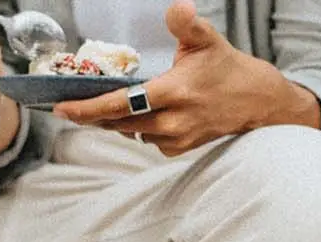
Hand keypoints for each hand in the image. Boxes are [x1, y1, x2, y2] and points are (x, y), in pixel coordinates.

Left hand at [50, 0, 320, 156]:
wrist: (259, 102)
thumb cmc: (228, 68)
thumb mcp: (208, 40)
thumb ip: (186, 23)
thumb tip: (177, 7)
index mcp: (173, 91)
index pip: (120, 104)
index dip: (87, 108)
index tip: (62, 108)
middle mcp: (173, 119)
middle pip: (118, 122)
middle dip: (93, 114)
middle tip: (72, 105)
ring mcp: (177, 137)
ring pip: (131, 131)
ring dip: (115, 120)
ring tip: (104, 107)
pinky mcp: (181, 148)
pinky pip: (148, 140)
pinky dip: (138, 127)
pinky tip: (139, 115)